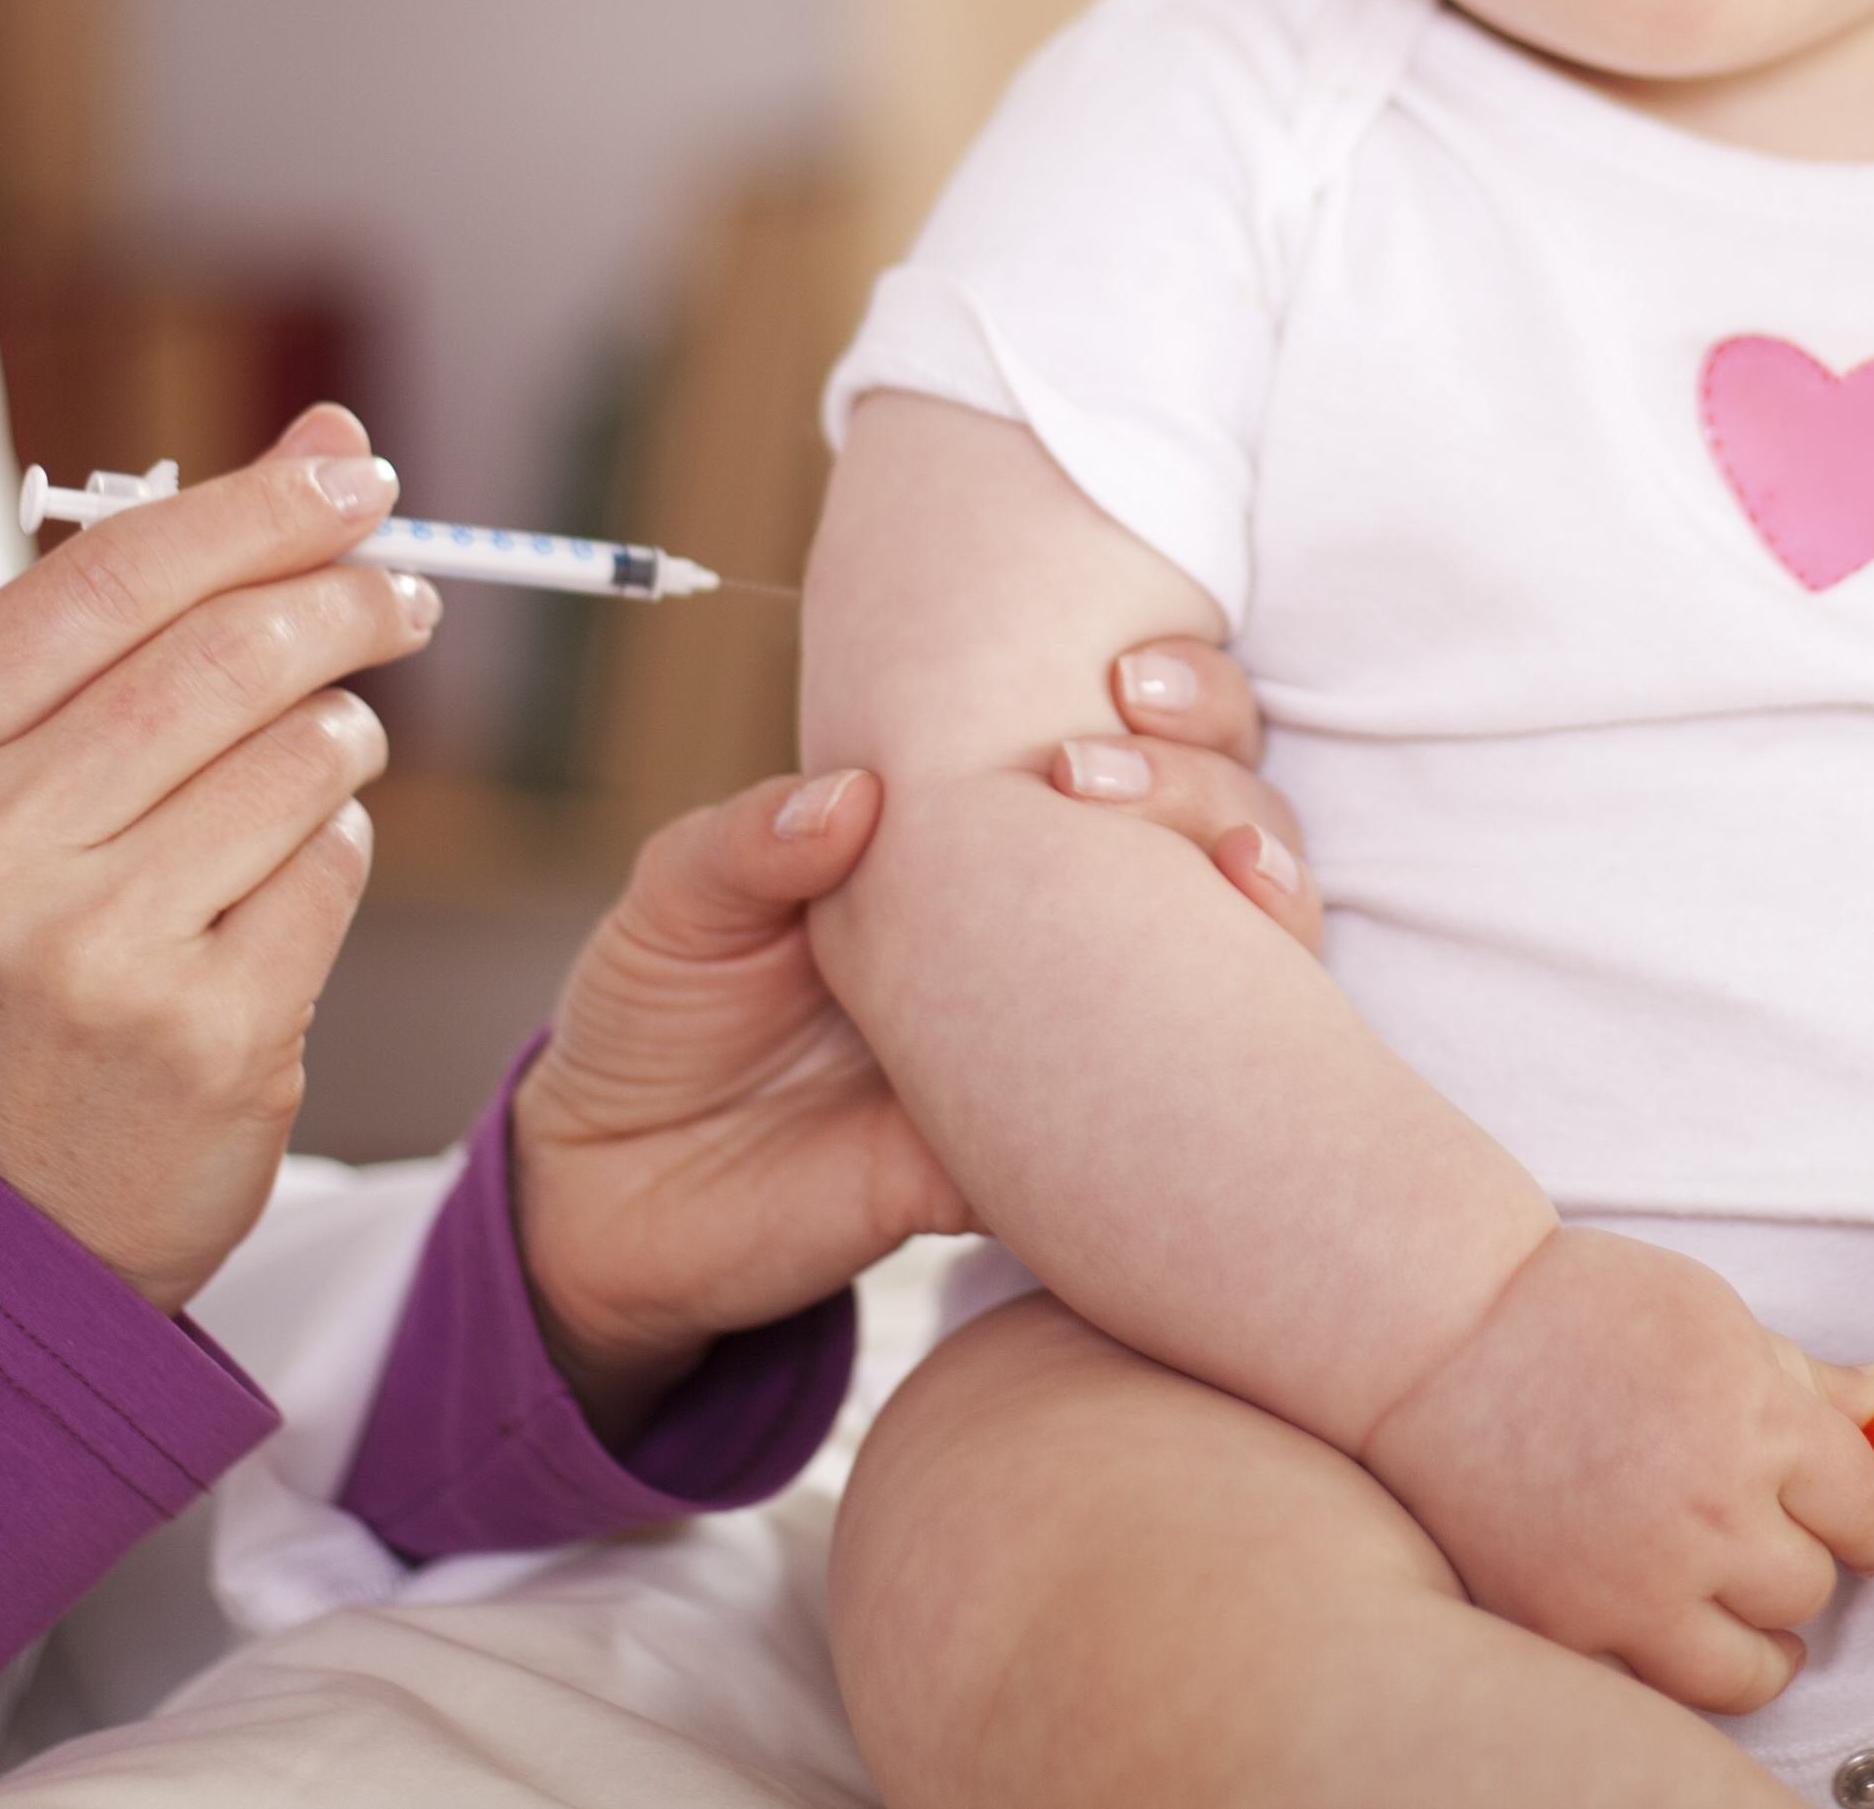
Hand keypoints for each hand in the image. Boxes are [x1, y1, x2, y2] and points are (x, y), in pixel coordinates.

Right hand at [0, 405, 414, 1313]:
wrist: (7, 1203)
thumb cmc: (21, 949)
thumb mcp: (17, 770)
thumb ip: (152, 600)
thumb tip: (326, 438)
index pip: (108, 576)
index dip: (256, 508)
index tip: (358, 476)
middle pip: (220, 654)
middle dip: (342, 600)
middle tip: (402, 594)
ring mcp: (81, 952)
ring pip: (297, 756)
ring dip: (345, 736)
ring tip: (324, 756)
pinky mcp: (197, 1030)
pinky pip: (333, 867)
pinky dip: (341, 844)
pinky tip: (292, 870)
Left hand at [516, 643, 1321, 1436]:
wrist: (616, 1195)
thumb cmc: (655, 1011)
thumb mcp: (674, 903)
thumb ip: (749, 843)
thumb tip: (854, 796)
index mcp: (969, 837)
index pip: (1112, 741)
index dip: (1170, 699)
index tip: (1130, 677)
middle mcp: (1040, 925)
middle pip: (1203, 828)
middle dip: (1217, 778)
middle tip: (1116, 771)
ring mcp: (1053, 1037)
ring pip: (1219, 957)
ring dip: (1257, 904)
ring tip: (1234, 876)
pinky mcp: (1031, 1155)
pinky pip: (1153, 1117)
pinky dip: (1214, 1069)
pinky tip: (1220, 1032)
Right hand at [1360, 1227, 1873, 1715]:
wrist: (1432, 1335)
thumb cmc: (1569, 1306)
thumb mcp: (1708, 1312)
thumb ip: (1803, 1375)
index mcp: (1754, 1420)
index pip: (1867, 1513)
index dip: (1862, 1515)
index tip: (1842, 1516)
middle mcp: (1706, 1512)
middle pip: (1809, 1588)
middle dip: (1797, 1560)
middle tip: (1767, 1537)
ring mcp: (1634, 1582)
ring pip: (1752, 1667)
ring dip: (1756, 1639)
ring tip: (1741, 1613)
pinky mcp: (1567, 1624)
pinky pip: (1657, 1686)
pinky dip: (1669, 1660)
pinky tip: (1664, 1621)